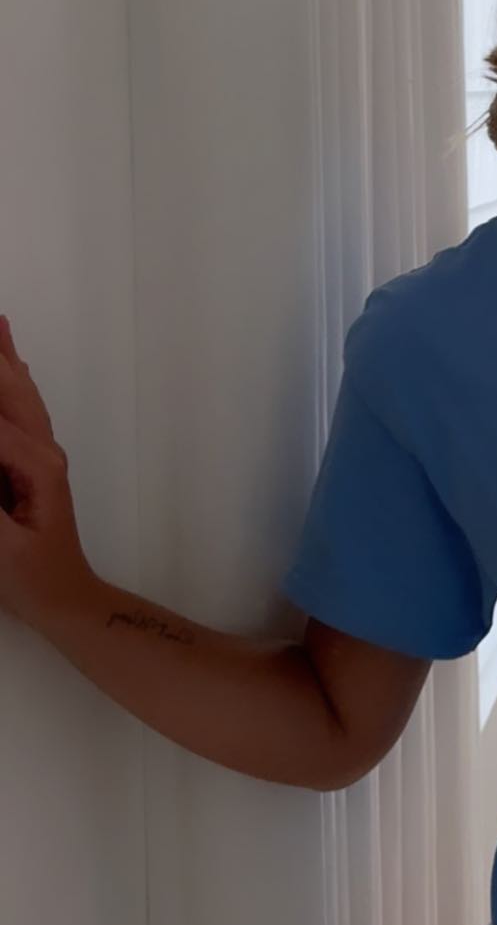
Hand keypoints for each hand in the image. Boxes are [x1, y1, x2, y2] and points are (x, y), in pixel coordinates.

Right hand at [0, 315, 96, 631]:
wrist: (63, 600)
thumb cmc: (31, 577)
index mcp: (35, 463)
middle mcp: (43, 450)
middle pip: (10, 391)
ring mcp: (41, 456)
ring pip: (19, 395)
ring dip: (6, 359)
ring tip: (0, 324)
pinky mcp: (34, 467)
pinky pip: (21, 413)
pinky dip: (13, 384)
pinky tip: (16, 368)